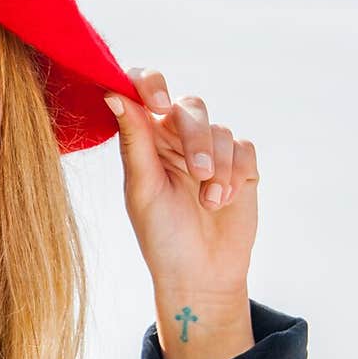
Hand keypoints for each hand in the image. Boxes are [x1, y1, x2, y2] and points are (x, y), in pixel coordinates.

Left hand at [103, 67, 258, 297]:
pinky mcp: (241, 165)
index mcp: (146, 138)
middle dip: (197, 139)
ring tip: (209, 201)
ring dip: (218, 167)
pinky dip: (236, 174)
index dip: (151, 84)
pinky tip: (223, 200)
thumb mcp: (142, 189)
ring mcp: (211, 150)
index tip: (158, 104)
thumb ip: (134, 141)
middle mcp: (177, 137)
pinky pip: (244, 149)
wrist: (200, 274)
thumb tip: (113, 94)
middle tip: (199, 173)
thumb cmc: (161, 235)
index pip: (144, 89)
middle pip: (191, 107)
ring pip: (221, 130)